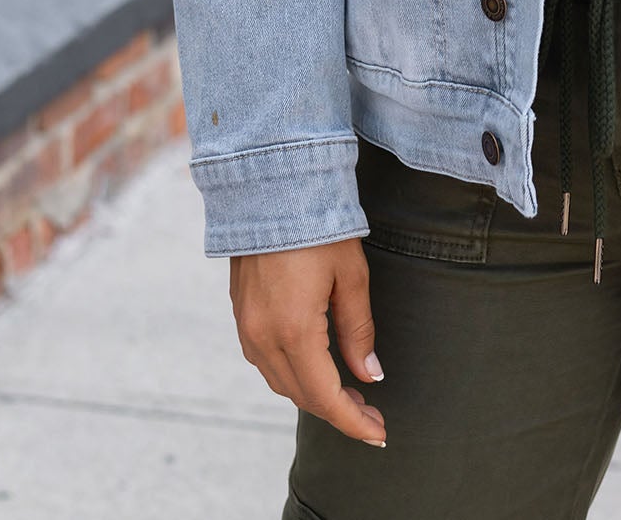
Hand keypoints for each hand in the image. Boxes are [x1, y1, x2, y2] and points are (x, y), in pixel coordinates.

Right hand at [229, 236, 387, 445]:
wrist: (272, 186)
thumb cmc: (319, 226)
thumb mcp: (352, 276)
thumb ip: (358, 330)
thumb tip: (370, 375)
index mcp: (294, 331)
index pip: (325, 396)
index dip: (353, 421)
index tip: (379, 433)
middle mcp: (263, 337)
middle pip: (302, 394)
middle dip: (338, 410)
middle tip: (371, 412)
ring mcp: (246, 327)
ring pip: (281, 381)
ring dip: (314, 393)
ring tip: (348, 394)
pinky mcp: (241, 314)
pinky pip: (266, 360)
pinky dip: (293, 373)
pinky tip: (316, 367)